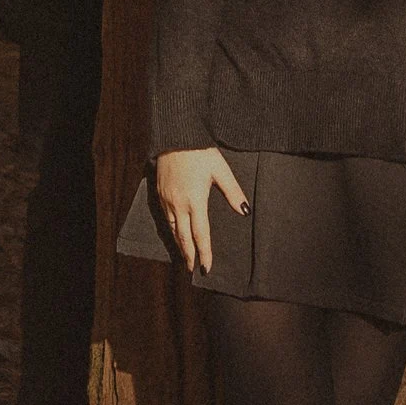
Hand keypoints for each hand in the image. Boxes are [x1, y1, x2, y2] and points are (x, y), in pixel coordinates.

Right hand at [153, 147, 247, 276]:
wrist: (176, 135)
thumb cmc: (201, 151)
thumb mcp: (220, 170)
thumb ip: (233, 192)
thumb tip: (245, 211)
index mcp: (195, 201)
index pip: (200, 234)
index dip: (204, 252)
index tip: (206, 268)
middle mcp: (179, 204)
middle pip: (183, 237)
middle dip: (189, 254)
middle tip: (192, 269)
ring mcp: (167, 199)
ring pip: (173, 228)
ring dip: (179, 244)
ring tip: (185, 254)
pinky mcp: (160, 193)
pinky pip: (166, 217)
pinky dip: (171, 229)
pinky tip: (175, 232)